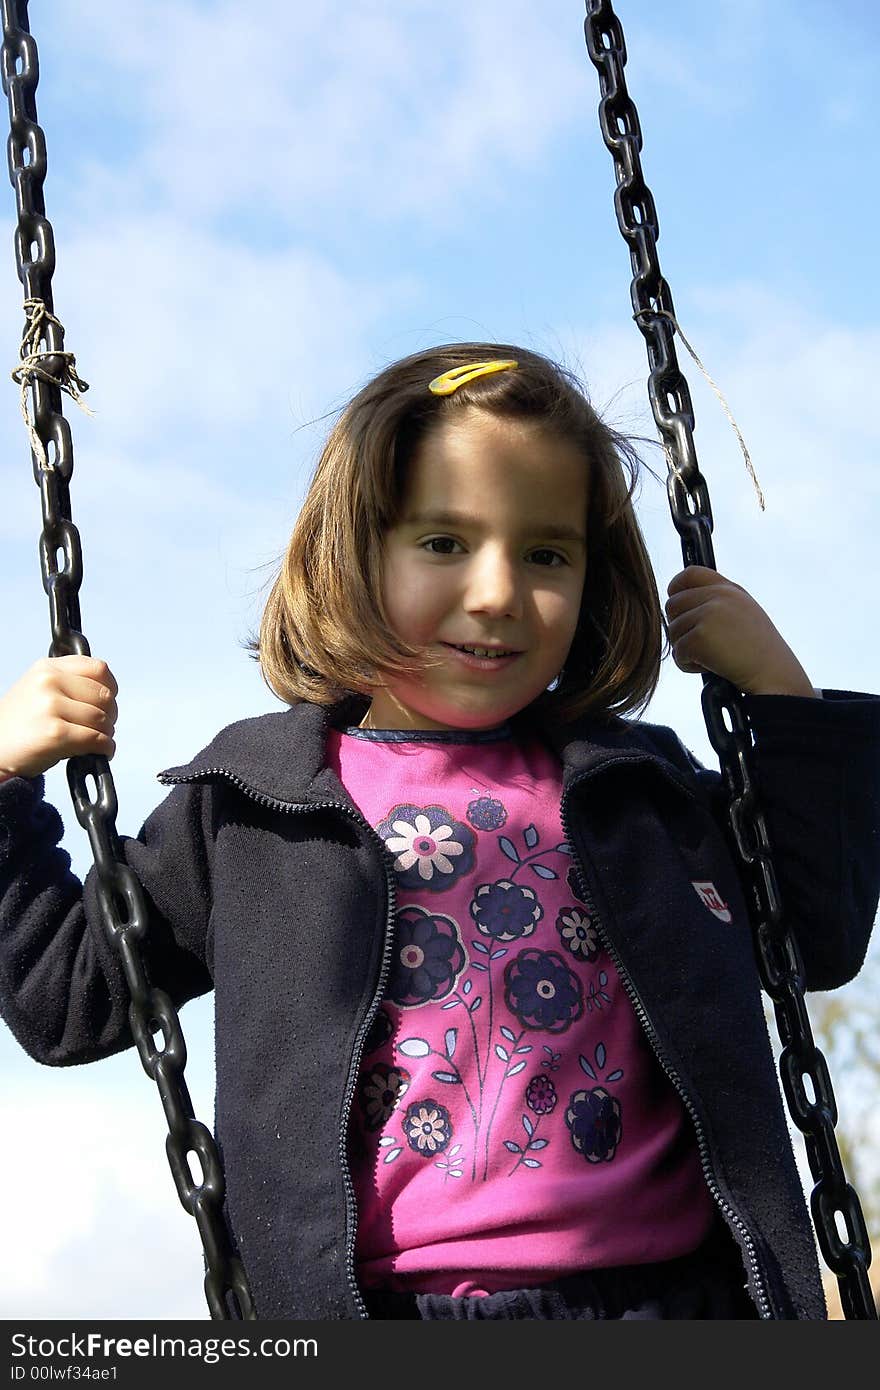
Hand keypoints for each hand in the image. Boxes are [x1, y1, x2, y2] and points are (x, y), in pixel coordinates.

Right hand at [0, 656, 117, 780]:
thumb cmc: (21, 724)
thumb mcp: (38, 690)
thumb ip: (69, 683)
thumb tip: (108, 694)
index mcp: (47, 667)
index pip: (98, 668)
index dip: (110, 688)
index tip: (106, 702)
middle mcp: (48, 682)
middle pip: (104, 696)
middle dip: (109, 715)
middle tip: (101, 727)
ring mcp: (51, 706)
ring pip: (102, 719)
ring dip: (106, 734)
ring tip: (95, 741)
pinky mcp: (55, 734)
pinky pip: (97, 739)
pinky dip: (105, 748)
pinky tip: (99, 752)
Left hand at [664, 566, 815, 696]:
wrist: (774, 674)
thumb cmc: (758, 652)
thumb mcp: (743, 614)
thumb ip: (716, 602)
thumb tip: (676, 600)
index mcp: (729, 589)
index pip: (690, 573)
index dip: (676, 588)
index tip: (678, 608)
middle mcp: (718, 596)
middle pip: (673, 605)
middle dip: (680, 628)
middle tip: (701, 646)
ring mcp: (709, 614)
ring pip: (672, 631)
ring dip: (685, 650)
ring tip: (712, 658)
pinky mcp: (700, 637)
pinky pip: (677, 652)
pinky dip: (688, 665)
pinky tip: (711, 668)